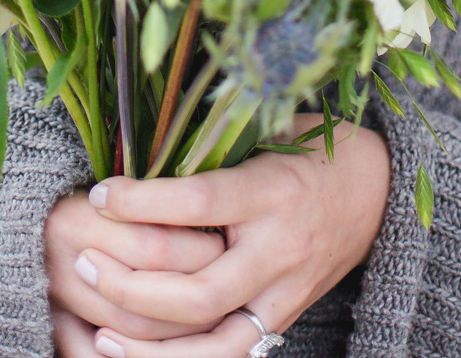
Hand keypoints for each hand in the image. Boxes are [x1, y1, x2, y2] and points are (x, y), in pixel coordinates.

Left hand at [75, 116, 391, 357]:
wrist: (376, 190)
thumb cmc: (312, 146)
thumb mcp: (272, 125)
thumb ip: (217, 135)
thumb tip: (146, 131)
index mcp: (273, 191)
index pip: (199, 203)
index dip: (143, 201)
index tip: (100, 193)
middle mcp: (279, 249)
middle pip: (199, 291)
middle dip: (132, 285)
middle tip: (84, 263)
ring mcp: (283, 294)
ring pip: (212, 341)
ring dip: (148, 342)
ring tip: (96, 327)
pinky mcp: (281, 320)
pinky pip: (229, 356)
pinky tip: (132, 353)